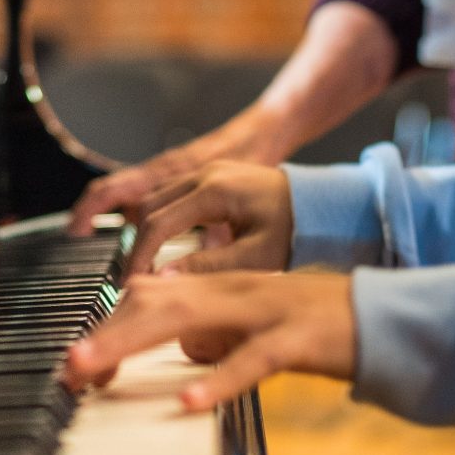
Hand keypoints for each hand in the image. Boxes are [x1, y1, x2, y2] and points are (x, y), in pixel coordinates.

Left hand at [62, 271, 355, 412]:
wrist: (387, 316)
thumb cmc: (320, 329)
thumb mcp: (257, 329)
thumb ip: (219, 338)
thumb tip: (182, 361)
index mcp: (226, 288)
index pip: (154, 293)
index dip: (111, 323)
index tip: (78, 360)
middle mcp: (238, 291)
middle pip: (158, 300)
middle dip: (108, 332)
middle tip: (69, 367)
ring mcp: (267, 311)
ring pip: (191, 319)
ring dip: (136, 343)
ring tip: (97, 370)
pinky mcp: (298, 339)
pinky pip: (253, 360)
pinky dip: (218, 379)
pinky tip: (187, 401)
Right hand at [124, 162, 293, 276]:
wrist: (321, 203)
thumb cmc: (297, 228)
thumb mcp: (258, 257)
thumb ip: (209, 268)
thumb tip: (163, 280)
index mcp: (214, 190)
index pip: (158, 223)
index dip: (140, 256)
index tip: (132, 283)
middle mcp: (206, 173)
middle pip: (149, 206)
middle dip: (136, 243)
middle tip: (132, 278)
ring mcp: (208, 171)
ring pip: (158, 197)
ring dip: (146, 229)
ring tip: (143, 266)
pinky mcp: (214, 177)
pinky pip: (173, 194)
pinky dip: (161, 218)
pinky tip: (162, 246)